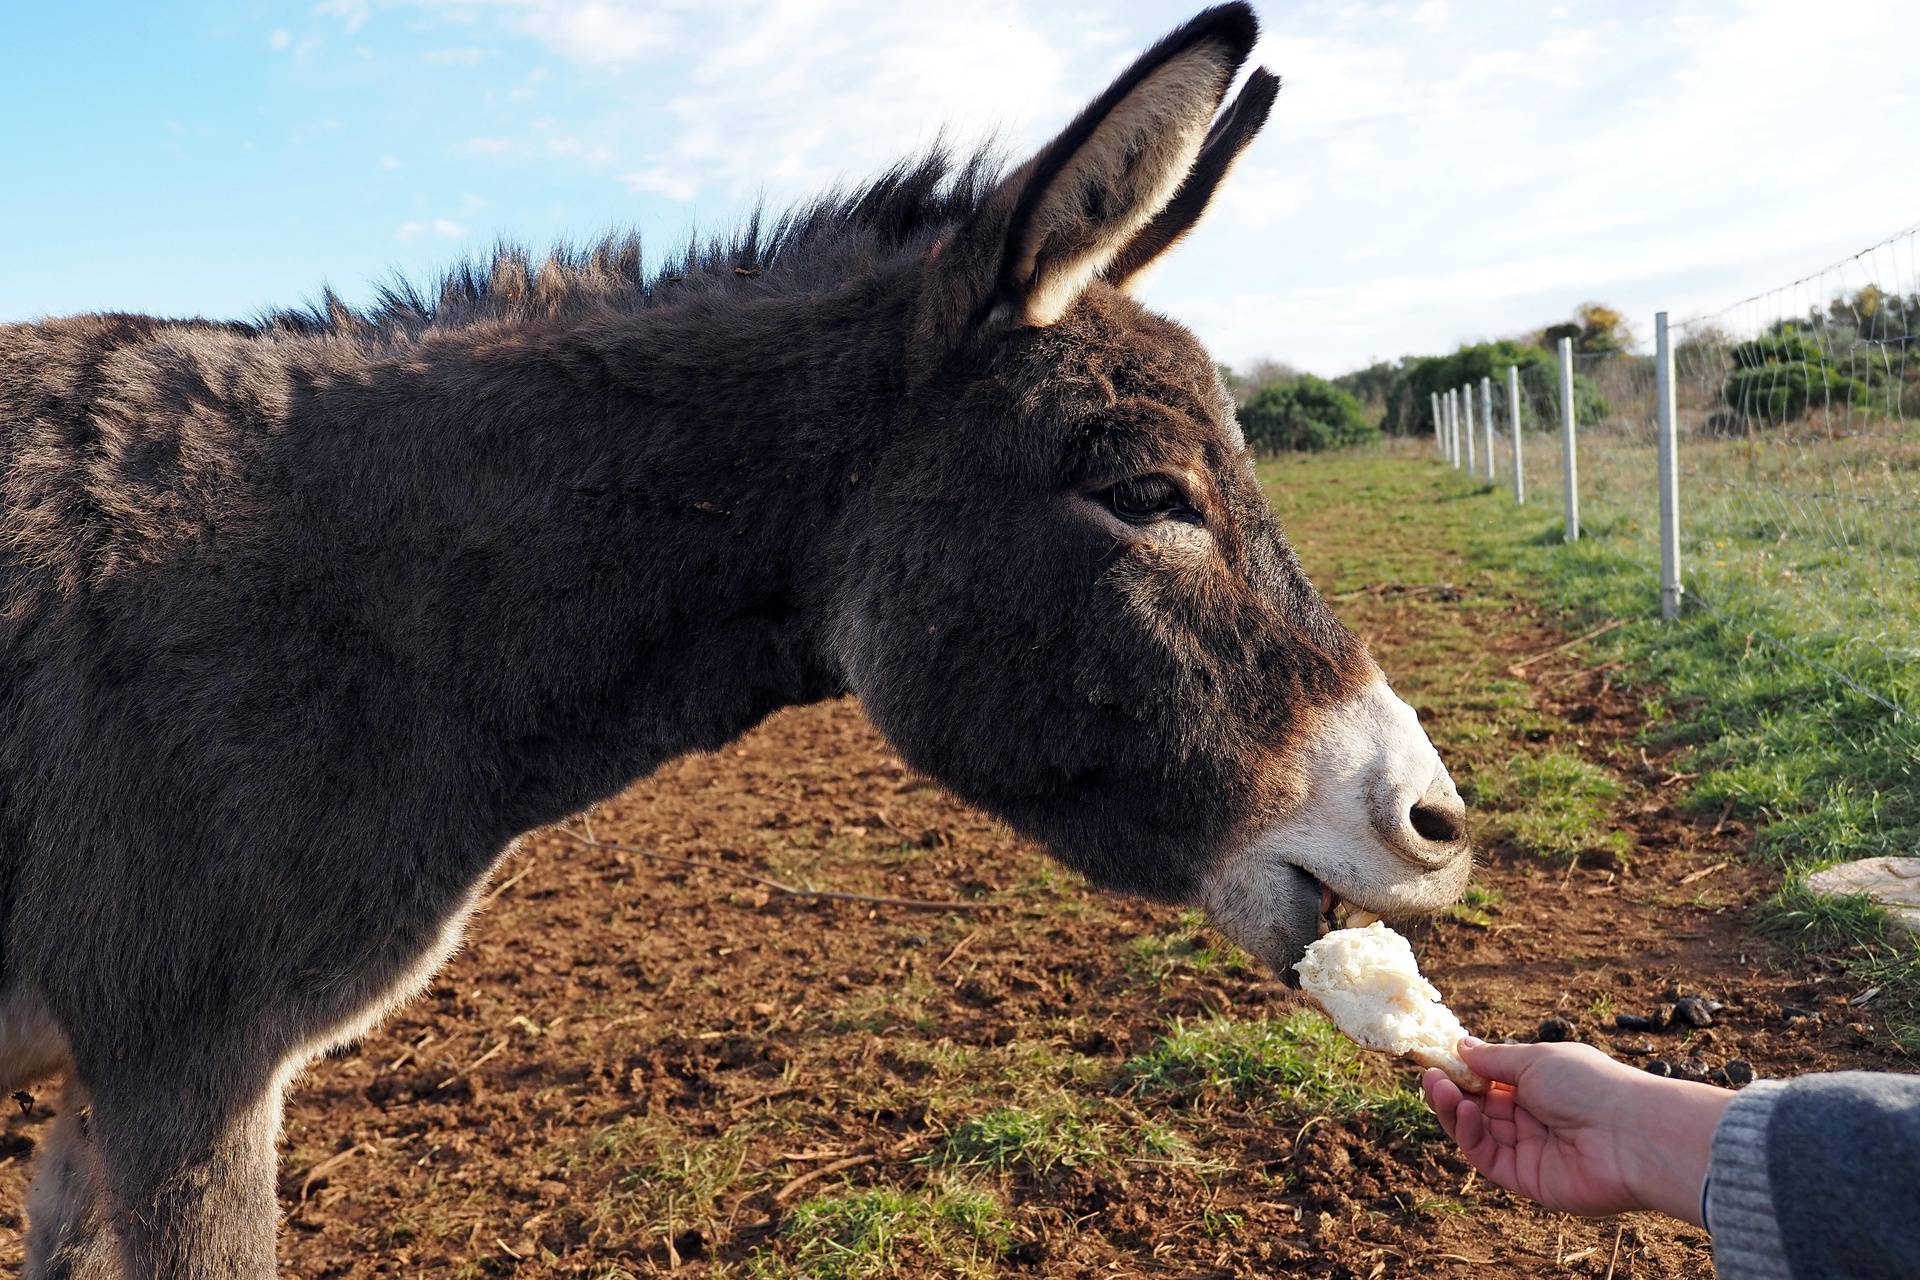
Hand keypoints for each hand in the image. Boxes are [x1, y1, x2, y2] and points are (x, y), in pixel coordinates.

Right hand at [1422, 1038, 1734, 1224]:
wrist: (1631, 1135)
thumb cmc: (1590, 1085)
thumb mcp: (1535, 1059)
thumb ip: (1493, 1058)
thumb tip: (1460, 1045)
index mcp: (1540, 1085)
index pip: (1491, 1080)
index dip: (1463, 1071)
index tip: (1436, 1059)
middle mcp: (1533, 1117)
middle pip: (1479, 1107)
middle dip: (1452, 1090)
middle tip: (1429, 1075)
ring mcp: (1530, 1149)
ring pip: (1477, 1131)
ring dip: (1453, 1110)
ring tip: (1439, 1088)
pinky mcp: (1527, 1179)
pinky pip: (1488, 1157)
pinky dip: (1469, 1135)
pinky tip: (1464, 1112)